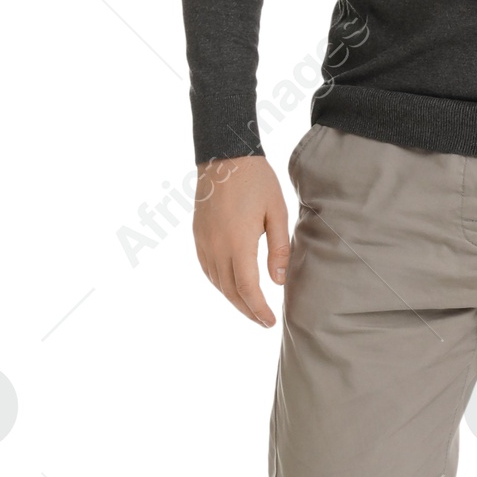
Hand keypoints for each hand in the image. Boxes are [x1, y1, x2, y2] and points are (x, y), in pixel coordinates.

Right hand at [192, 155, 289, 326]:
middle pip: (230, 291)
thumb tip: (278, 282)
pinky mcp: (197, 235)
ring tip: (250, 308)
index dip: (258, 309)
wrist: (223, 155)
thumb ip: (278, 249)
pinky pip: (207, 268)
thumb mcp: (277, 212)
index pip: (247, 289)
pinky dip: (219, 283)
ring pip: (216, 282)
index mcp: (238, 243)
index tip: (271, 321)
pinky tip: (231, 286)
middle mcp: (216, 247)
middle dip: (247, 310)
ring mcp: (203, 241)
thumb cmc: (256, 181)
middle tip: (263, 321)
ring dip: (233, 299)